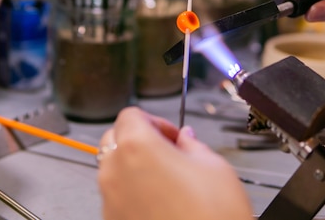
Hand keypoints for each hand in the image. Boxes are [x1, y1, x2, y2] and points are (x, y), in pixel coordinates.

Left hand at [97, 107, 253, 219]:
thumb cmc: (211, 217)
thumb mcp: (214, 167)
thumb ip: (193, 144)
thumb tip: (186, 139)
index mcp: (138, 146)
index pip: (131, 114)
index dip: (156, 120)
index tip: (172, 134)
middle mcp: (115, 170)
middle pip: (115, 138)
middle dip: (139, 139)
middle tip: (168, 151)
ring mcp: (110, 198)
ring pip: (113, 168)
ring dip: (134, 166)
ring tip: (167, 179)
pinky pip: (117, 195)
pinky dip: (132, 191)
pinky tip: (161, 201)